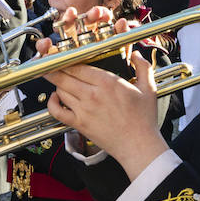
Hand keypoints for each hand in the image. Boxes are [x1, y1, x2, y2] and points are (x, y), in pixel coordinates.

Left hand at [43, 47, 168, 178]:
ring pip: (60, 90)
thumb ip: (143, 67)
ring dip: (57, 83)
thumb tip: (136, 55)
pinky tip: (55, 97)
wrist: (138, 145)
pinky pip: (57, 111)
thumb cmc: (144, 120)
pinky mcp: (79, 124)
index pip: (78, 65)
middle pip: (64, 76)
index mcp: (108, 83)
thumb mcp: (149, 89)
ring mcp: (84, 110)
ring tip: (59, 79)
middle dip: (54, 68)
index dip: (68, 59)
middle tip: (50, 63)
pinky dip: (52, 103)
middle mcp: (93, 95)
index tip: (65, 56)